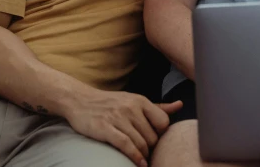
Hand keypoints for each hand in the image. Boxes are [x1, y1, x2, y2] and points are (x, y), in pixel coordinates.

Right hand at [61, 87, 182, 166]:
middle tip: (147, 152)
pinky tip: (139, 164)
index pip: (163, 122)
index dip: (161, 134)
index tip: (155, 140)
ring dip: (143, 155)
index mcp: (140, 100)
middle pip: (152, 136)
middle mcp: (131, 108)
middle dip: (151, 147)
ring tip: (143, 160)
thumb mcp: (134, 101)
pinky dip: (135, 157)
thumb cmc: (110, 103)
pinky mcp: (105, 128)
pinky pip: (126, 145)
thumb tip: (179, 105)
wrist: (80, 100)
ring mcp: (118, 118)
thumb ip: (157, 107)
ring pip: (140, 142)